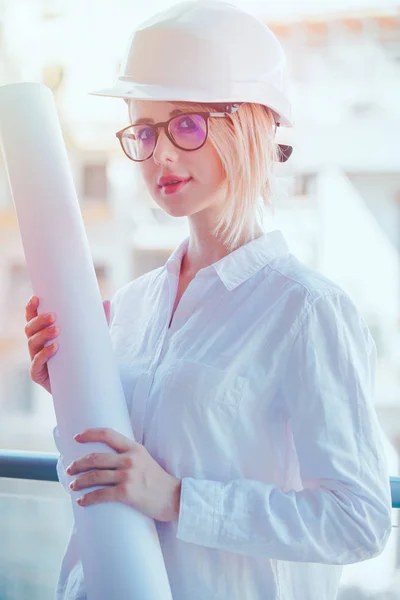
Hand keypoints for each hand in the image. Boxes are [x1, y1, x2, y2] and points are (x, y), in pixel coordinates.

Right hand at [25, 296, 110, 393]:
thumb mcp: (92, 337)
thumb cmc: (84, 357)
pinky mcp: (39, 375)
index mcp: (44, 333)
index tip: (37, 298)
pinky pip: (36, 364)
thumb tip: (106, 302)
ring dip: (42, 335)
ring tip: (57, 330)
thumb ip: (99, 321)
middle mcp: (37, 345)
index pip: (33, 318)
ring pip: (32, 344)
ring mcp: (36, 360)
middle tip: (53, 316)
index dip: (31, 308)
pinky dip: (43, 355)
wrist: (85, 385)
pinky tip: (54, 348)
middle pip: (29, 329)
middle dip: (39, 321)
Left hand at [67, 427, 181, 522]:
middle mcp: (130, 459)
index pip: (108, 434)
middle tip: (70, 469)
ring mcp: (128, 476)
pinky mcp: (127, 493)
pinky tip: (81, 501)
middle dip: (78, 464)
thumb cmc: (157, 480)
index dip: (90, 434)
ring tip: (73, 485)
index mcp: (134, 448)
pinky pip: (101, 494)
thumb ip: (128, 455)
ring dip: (79, 481)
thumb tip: (106, 458)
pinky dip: (88, 498)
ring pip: (95, 476)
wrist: (173, 497)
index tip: (76, 437)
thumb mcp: (145, 459)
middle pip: (96, 457)